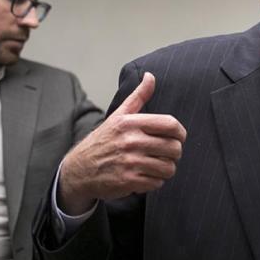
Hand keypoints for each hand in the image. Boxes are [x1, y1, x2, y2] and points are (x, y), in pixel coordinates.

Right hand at [58, 72, 185, 214]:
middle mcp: (130, 141)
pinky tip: (145, 176)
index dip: (180, 133)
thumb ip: (138, 96)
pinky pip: (157, 182)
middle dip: (174, 153)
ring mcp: (130, 162)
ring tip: (156, 165)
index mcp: (130, 123)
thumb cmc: (103, 141)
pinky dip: (154, 181)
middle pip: (174, 148)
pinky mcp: (128, 181)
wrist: (79, 169)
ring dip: (166, 168)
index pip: (170, 124)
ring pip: (168, 168)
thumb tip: (151, 76)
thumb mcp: (119, 116)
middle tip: (166, 154)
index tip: (178, 137)